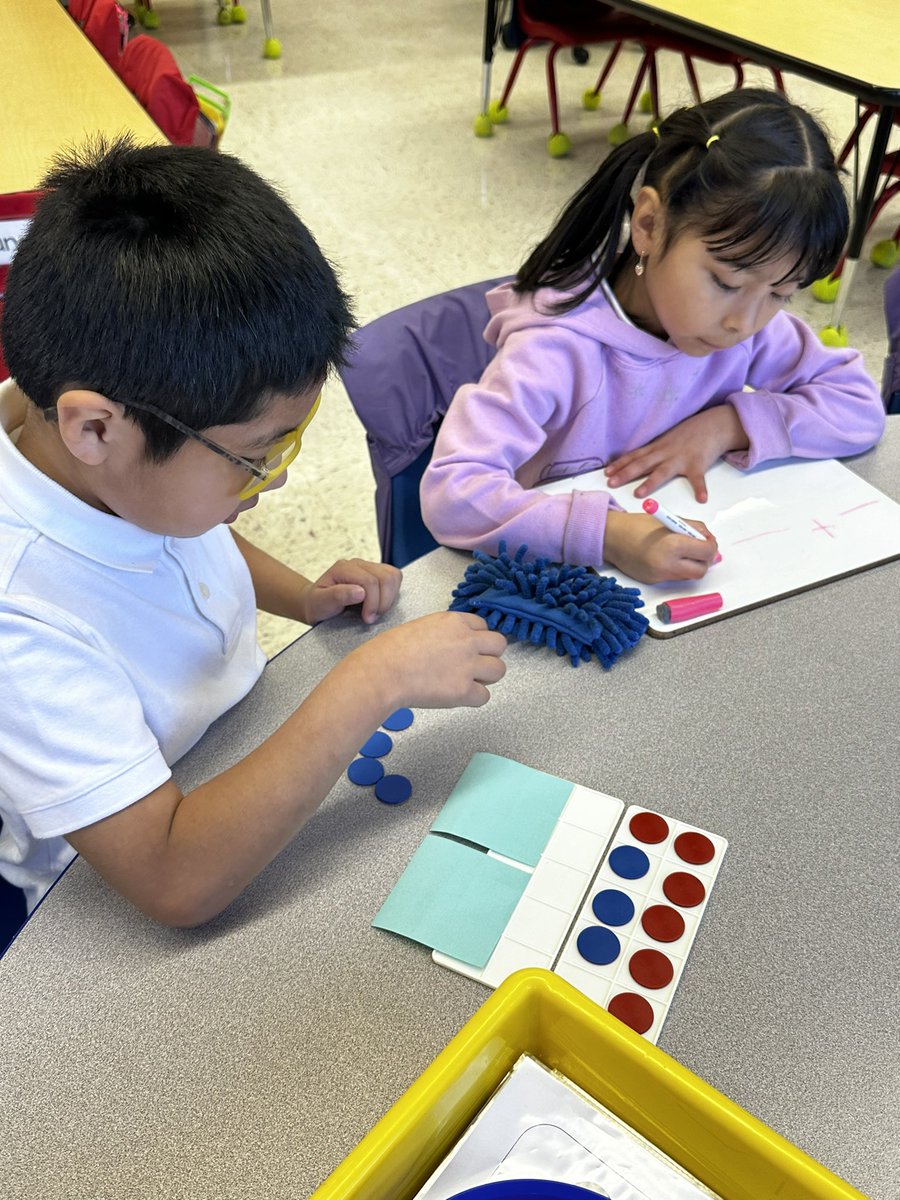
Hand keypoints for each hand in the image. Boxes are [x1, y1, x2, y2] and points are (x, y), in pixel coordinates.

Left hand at [299, 558, 401, 625]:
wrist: (316, 604)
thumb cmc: (317, 605)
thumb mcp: (320, 603)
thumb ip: (337, 596)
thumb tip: (360, 592)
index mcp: (344, 568)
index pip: (370, 581)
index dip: (373, 602)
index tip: (367, 619)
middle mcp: (358, 564)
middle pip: (385, 577)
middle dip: (383, 602)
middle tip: (371, 618)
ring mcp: (369, 567)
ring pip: (393, 576)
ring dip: (389, 598)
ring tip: (376, 612)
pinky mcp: (377, 574)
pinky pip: (395, 579)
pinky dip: (392, 594)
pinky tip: (379, 605)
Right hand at [358, 611, 507, 708]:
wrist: (382, 672)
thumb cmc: (390, 651)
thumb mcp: (421, 627)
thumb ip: (443, 634)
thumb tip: (448, 647)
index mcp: (454, 621)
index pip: (483, 626)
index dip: (476, 639)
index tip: (467, 648)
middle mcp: (467, 640)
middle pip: (499, 645)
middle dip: (489, 655)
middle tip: (473, 666)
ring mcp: (468, 665)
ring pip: (499, 670)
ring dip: (486, 678)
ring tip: (467, 682)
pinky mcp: (464, 690)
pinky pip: (485, 697)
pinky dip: (473, 699)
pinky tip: (457, 697)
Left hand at [604, 405, 748, 501]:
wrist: (713, 424)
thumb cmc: (689, 434)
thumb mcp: (668, 440)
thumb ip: (654, 451)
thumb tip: (638, 461)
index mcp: (657, 448)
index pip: (634, 456)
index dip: (620, 464)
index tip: (606, 472)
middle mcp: (665, 453)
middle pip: (642, 464)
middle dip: (625, 474)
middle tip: (611, 483)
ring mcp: (681, 458)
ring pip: (662, 472)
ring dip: (650, 483)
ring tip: (639, 494)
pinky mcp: (698, 464)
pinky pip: (698, 479)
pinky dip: (700, 489)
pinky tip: (701, 499)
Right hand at [604, 511, 718, 583]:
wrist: (611, 537)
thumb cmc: (638, 524)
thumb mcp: (670, 520)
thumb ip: (693, 528)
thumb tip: (708, 540)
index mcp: (674, 545)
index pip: (706, 552)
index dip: (711, 545)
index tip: (707, 540)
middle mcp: (668, 565)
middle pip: (701, 570)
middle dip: (705, 560)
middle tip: (700, 549)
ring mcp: (660, 576)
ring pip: (688, 576)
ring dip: (691, 564)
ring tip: (682, 551)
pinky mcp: (653, 581)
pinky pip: (674, 577)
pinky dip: (677, 568)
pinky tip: (668, 556)